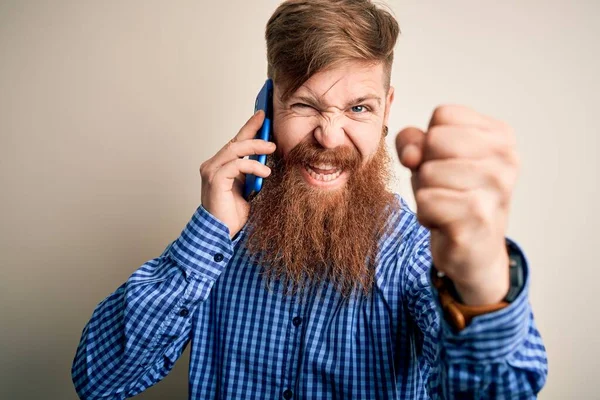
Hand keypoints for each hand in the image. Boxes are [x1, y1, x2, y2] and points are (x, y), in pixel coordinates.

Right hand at [200, 110, 275, 237]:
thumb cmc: (233, 214)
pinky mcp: (215, 180)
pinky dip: (252, 165)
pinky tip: (265, 171)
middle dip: (253, 131)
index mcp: (220, 166)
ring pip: (234, 149)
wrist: (221, 234)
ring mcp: (211, 171)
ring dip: (255, 147)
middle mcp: (212, 166)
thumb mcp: (249, 187)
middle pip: (234, 142)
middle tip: (270, 126)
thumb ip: (253, 172)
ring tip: (272, 148)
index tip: (262, 115)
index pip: (235, 142)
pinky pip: (235, 165)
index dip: (248, 128)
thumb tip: (269, 156)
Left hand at [396, 105, 519, 305]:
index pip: (443, 115)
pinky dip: (425, 214)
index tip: (446, 162)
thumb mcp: (430, 159)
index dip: (430, 141)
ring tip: (446, 205)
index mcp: (500, 136)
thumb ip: (412, 141)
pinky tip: (445, 221)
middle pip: (434, 141)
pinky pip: (426, 201)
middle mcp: (506, 159)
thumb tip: (411, 155)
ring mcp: (496, 189)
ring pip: (427, 172)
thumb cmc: (452, 195)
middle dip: (426, 167)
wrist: (474, 250)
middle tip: (445, 188)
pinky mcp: (478, 218)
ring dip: (425, 193)